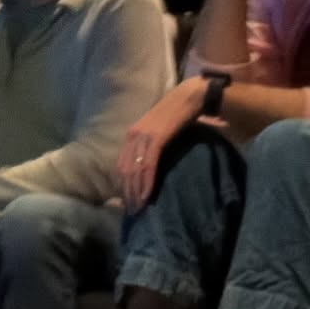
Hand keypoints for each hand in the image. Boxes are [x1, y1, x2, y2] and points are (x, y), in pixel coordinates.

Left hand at [118, 77, 207, 213]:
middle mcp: (133, 136)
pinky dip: (147, 183)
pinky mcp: (156, 139)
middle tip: (132, 211)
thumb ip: (148, 146)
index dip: (122, 186)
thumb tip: (145, 167)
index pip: (120, 166)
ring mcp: (144, 137)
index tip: (126, 202)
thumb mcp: (156, 131)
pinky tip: (147, 196)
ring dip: (136, 192)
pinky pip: (148, 166)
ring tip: (138, 208)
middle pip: (125, 172)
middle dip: (127, 194)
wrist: (190, 97)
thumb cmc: (176, 115)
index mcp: (130, 135)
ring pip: (135, 171)